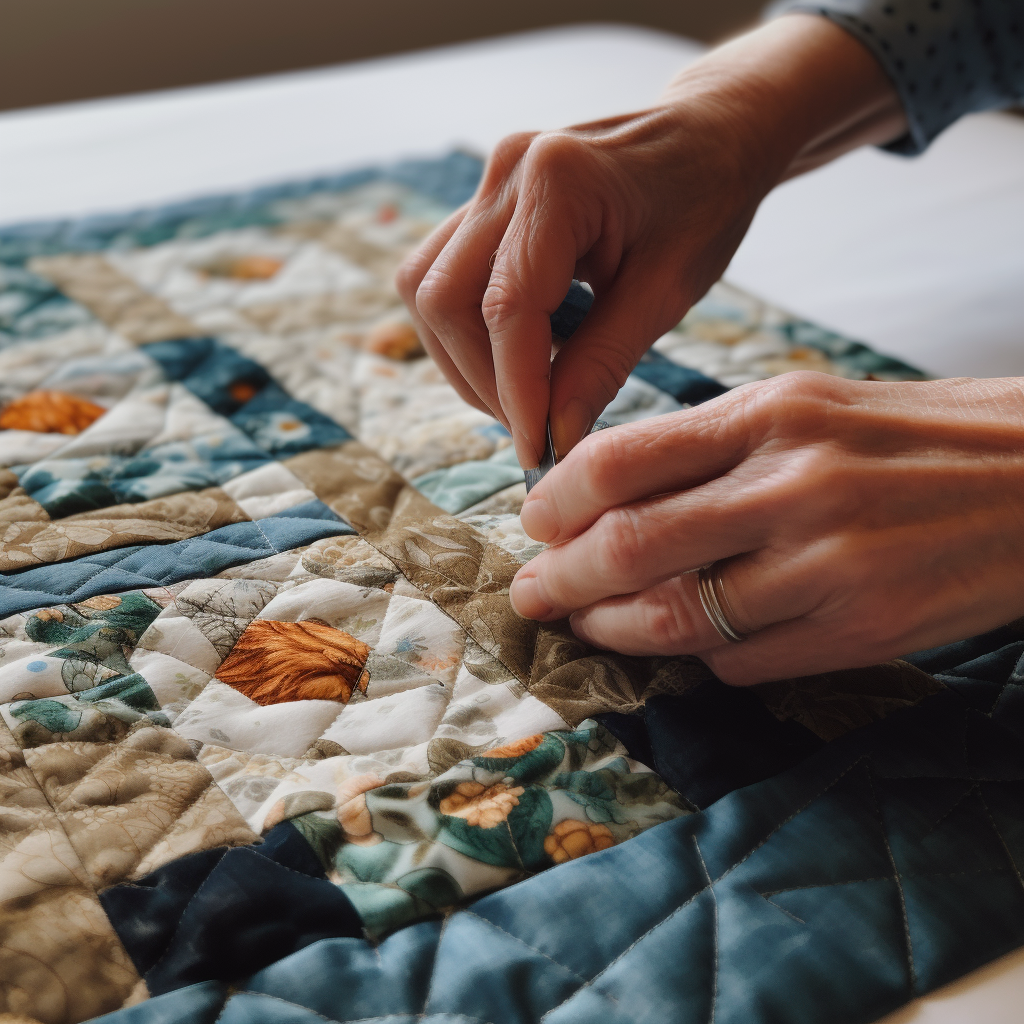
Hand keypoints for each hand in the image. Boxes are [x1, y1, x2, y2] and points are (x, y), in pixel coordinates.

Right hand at [396, 16, 904, 467]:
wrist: (710, 134)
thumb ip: (604, 363)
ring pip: (428, 290)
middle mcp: (505, 173)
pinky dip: (470, 331)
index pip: (508, 308)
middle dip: (482, 380)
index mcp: (560, 181)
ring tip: (524, 395)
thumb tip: (555, 437)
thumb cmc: (706, 201)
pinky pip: (442, 276)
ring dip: (465, 359)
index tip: (537, 450)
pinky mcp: (484, 201)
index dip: (516, 391)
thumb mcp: (668, 290)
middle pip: (444, 300)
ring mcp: (487, 182)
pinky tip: (522, 354)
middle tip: (534, 427)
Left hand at [509, 373, 1023, 684]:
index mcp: (772, 413)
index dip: (556, 499)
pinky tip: (687, 648)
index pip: (620, 459)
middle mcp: (794, 485)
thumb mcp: (812, 405)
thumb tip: (612, 494)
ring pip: (676, 617)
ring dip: (614, 630)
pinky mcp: (866, 629)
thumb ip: (713, 444)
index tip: (536, 522)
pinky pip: (744, 661)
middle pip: (629, 545)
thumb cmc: (917, 438)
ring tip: (586, 627)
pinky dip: (699, 659)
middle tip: (533, 594)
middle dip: (560, 579)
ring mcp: (831, 564)